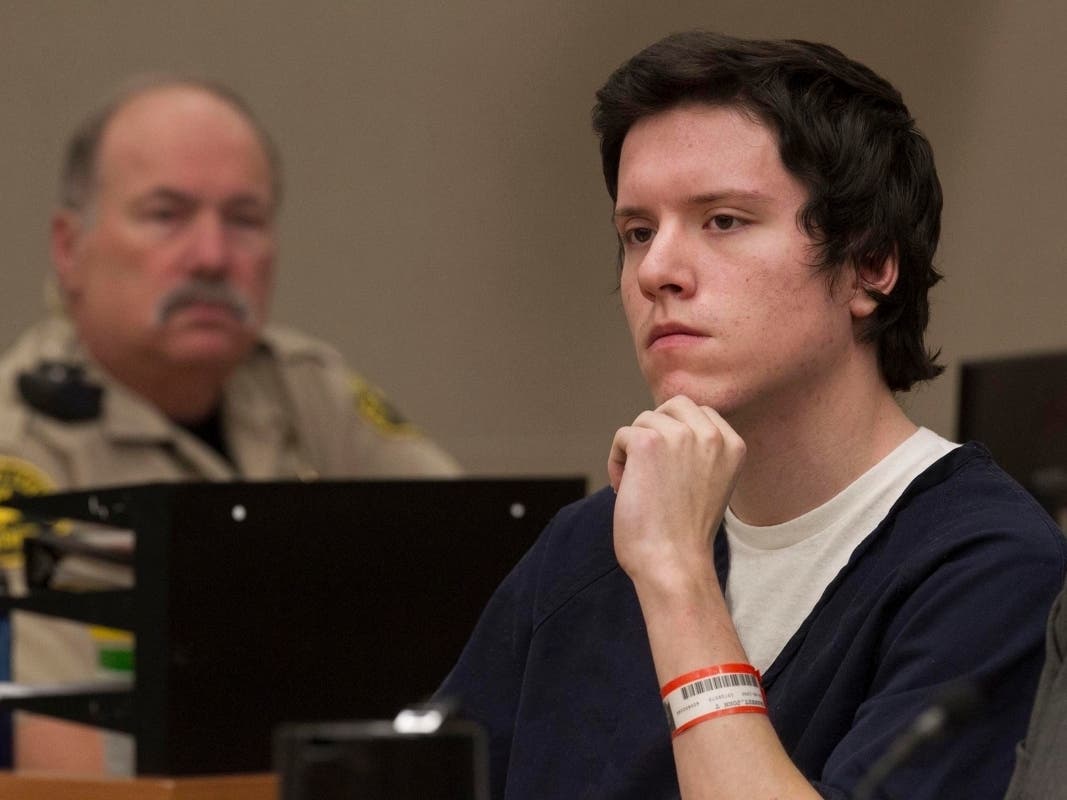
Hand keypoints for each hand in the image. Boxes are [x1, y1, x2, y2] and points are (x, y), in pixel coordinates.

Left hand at [608, 396, 744, 592]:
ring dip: (634, 450)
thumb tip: (665, 424)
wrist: (673, 563)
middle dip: (656, 430)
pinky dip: (617, 461)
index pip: (700, 413)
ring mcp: (680, 436)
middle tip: (650, 469)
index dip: (677, 434)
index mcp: (733, 445)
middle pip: (673, 405)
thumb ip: (700, 452)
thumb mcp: (710, 483)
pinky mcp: (648, 442)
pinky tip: (625, 489)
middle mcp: (711, 435)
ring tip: (640, 486)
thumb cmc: (685, 534)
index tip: (671, 470)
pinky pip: (622, 435)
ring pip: (644, 420)